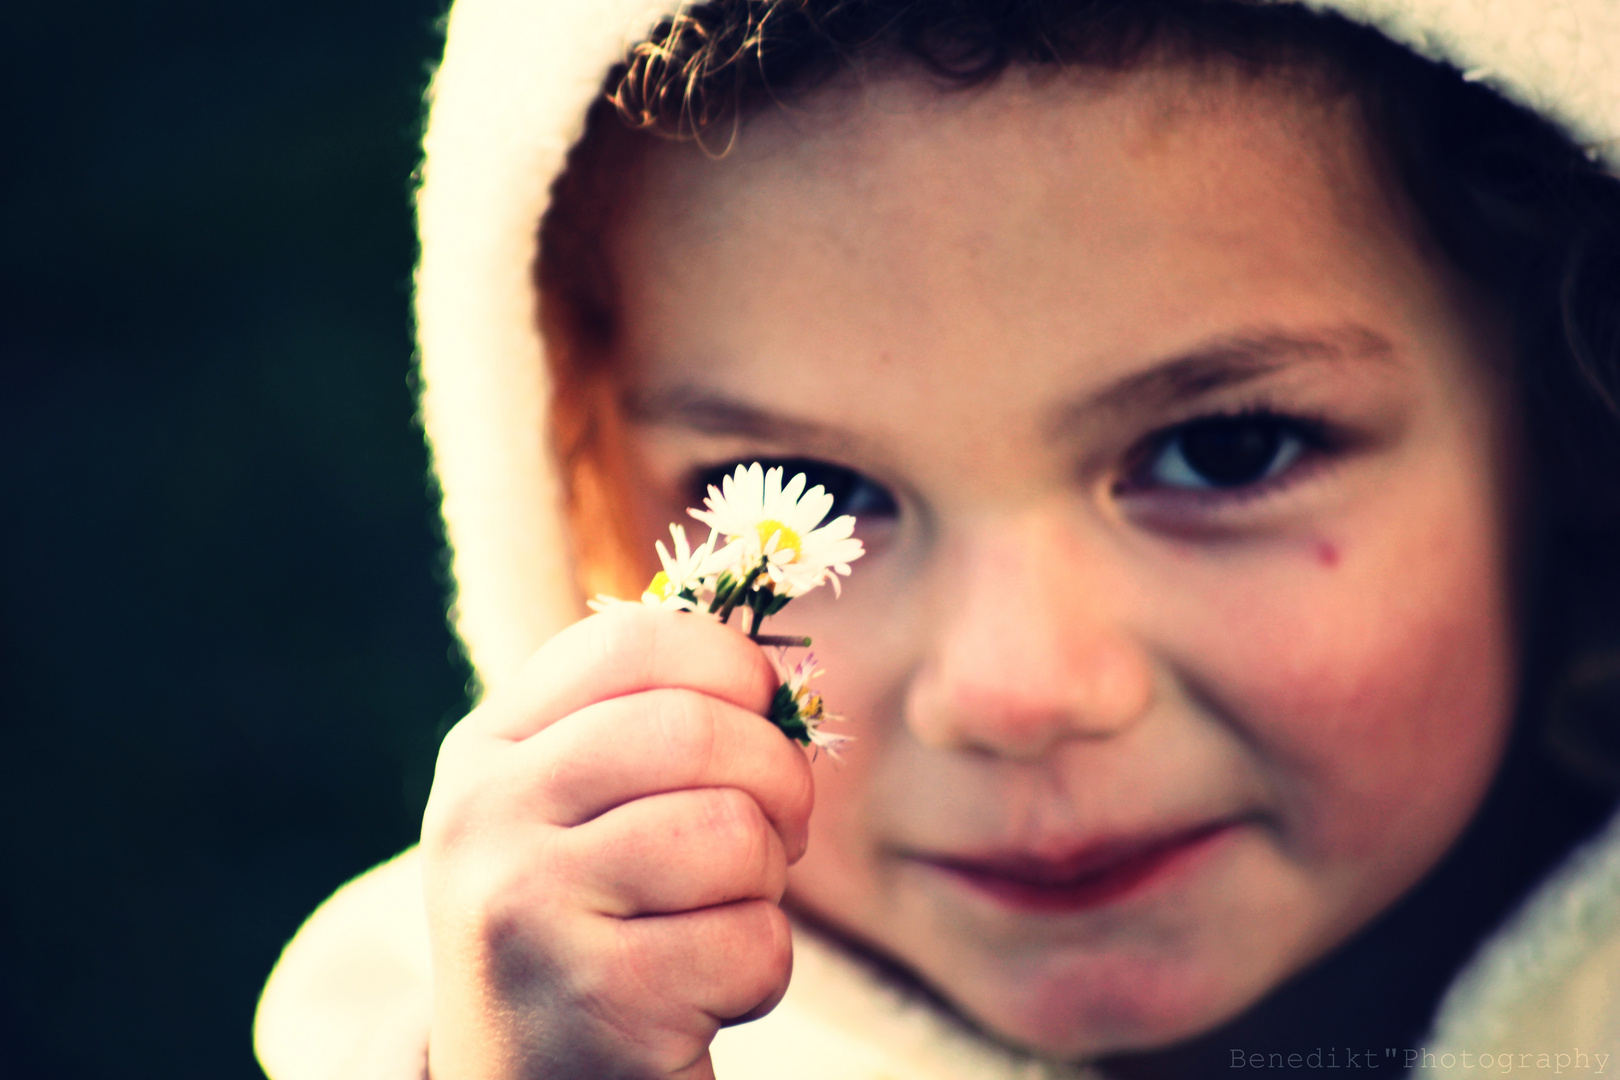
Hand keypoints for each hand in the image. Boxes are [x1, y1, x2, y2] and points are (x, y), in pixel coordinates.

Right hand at [420, 605, 813, 1079]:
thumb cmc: (587, 925)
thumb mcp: (575, 810)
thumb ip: (646, 725)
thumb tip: (775, 679)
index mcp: (483, 750)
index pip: (632, 642)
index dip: (732, 666)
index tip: (760, 712)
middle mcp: (483, 817)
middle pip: (696, 731)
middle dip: (779, 779)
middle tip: (778, 830)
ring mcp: (528, 909)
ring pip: (735, 834)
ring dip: (767, 883)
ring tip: (720, 915)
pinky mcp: (596, 1003)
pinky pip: (755, 944)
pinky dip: (760, 974)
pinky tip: (700, 993)